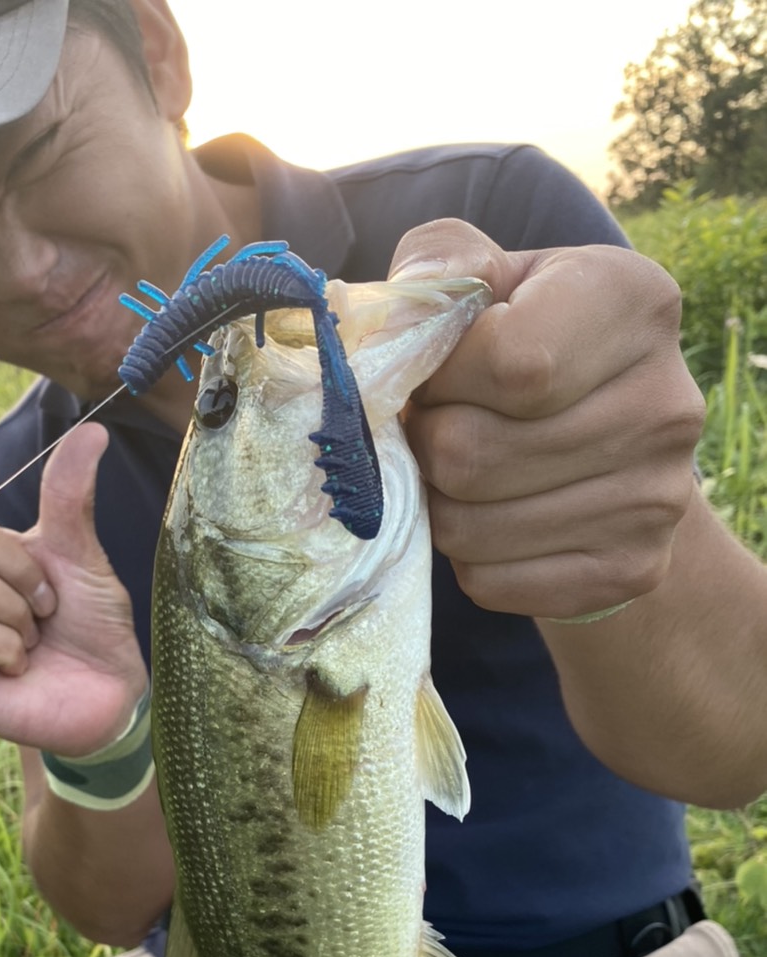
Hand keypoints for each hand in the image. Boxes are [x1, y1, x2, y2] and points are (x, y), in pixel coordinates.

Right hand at [0, 420, 148, 753]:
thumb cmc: (93, 627)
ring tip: (35, 639)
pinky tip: (19, 666)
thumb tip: (91, 432)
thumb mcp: (84, 557)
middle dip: (17, 569)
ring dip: (13, 611)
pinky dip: (4, 646)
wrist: (111, 694)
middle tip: (48, 606)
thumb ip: (70, 500)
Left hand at [389, 220, 705, 618]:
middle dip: (426, 445)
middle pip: (473, 453)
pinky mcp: (632, 571)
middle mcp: (667, 401)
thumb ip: (439, 266)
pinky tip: (491, 520)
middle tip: (438, 429)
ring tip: (460, 473)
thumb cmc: (522, 345)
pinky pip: (490, 582)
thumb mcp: (486, 280)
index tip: (435, 374)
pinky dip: (466, 559)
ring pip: (469, 527)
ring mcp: (658, 497)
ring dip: (437, 504)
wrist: (605, 452)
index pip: (509, 364)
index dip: (440, 378)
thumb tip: (399, 319)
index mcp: (633, 302)